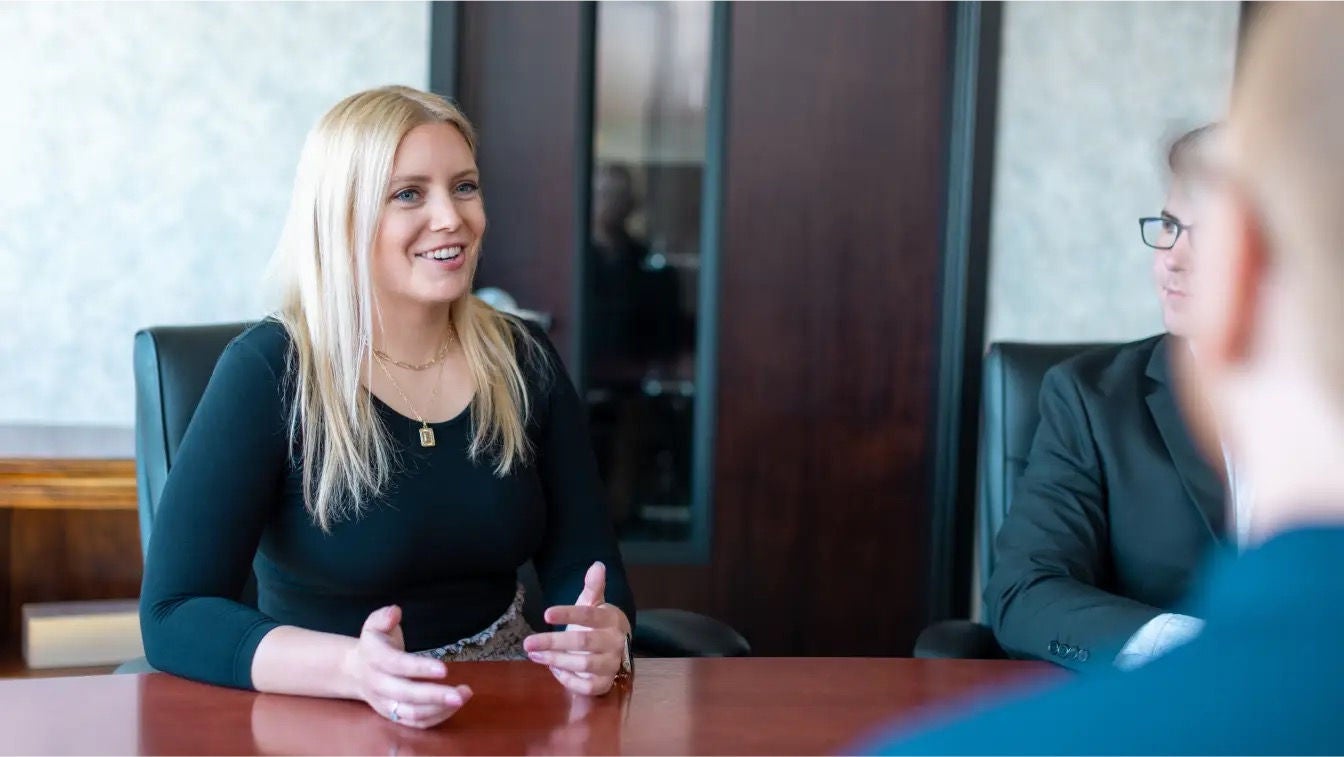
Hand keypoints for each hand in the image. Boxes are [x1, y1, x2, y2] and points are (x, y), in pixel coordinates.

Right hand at [342, 605, 472, 728]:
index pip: (397, 665)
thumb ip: (384, 616)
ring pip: (412, 713)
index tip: (444, 669)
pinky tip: (455, 706)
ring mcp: (386, 703)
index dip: (420, 668)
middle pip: (406, 695)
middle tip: (461, 693)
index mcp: (374, 658)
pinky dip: (436, 717)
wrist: (354, 670)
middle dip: (435, 696)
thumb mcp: (374, 624)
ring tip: (464, 696)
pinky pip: (415, 723)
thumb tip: (394, 612)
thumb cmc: (374, 644)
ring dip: (440, 708)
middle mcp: (378, 685)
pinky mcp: (394, 715)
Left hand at [524, 562, 629, 695]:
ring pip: (583, 665)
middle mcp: (615, 643)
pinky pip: (586, 686)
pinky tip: (552, 669)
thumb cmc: (598, 624)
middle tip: (528, 642)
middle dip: (554, 642)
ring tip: (534, 654)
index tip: (546, 614)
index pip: (589, 616)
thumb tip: (597, 565)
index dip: (568, 614)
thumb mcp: (594, 603)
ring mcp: (611, 665)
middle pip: (583, 643)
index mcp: (612, 620)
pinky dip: (567, 680)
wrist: (616, 648)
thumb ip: (593, 586)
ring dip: (556, 660)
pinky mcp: (604, 683)